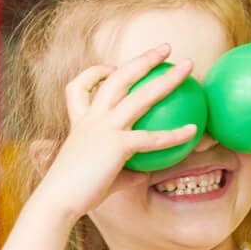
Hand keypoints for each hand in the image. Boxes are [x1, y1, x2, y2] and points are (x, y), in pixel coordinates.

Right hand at [30, 45, 200, 220]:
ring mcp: (104, 129)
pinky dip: (174, 134)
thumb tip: (146, 171)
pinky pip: (151, 137)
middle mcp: (92, 119)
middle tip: (166, 48)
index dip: (95, 72)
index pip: (79, 86)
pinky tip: (194, 131)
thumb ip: (124, 169)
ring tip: (190, 66)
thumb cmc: (75, 192)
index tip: (110, 68)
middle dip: (143, 59)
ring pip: (140, 95)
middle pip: (118, 77)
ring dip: (167, 78)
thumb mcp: (98, 173)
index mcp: (81, 122)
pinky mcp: (116, 146)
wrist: (57, 202)